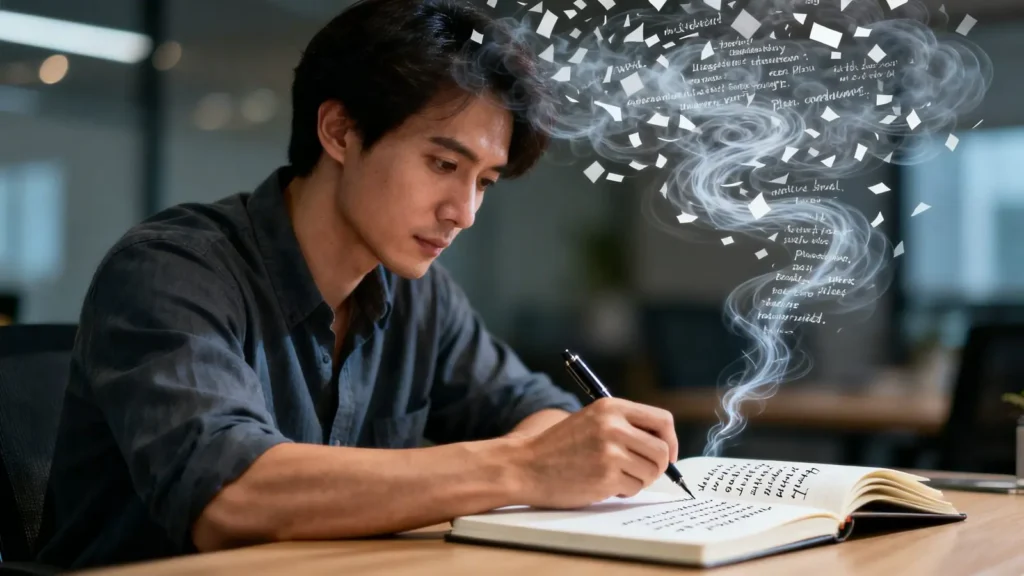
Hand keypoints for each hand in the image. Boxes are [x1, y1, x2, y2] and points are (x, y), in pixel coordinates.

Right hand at [514, 397, 677, 508]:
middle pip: (662, 451)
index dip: (670, 441)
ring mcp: (610, 451)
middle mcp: (613, 426)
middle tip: (642, 473)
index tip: (666, 454)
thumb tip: (664, 446)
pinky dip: (623, 491)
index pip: (662, 420)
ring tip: (615, 477)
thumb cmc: (559, 447)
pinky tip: (603, 485)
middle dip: (658, 467)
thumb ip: (625, 426)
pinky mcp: (606, 476)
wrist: (525, 466)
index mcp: (611, 407)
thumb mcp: (591, 421)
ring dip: (639, 480)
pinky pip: (634, 488)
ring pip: (651, 472)